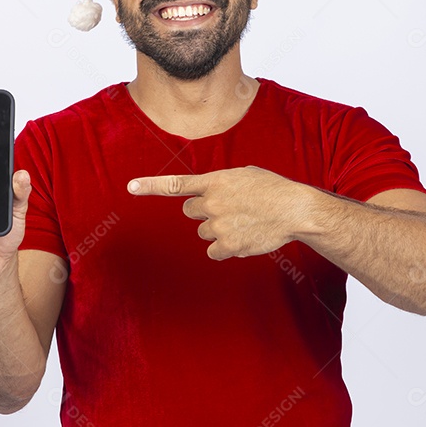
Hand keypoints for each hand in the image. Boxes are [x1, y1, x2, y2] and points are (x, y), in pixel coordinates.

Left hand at [128, 166, 305, 259]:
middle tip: (227, 210)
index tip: (130, 187)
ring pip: (204, 232)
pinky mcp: (228, 245)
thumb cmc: (273, 189)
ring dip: (218, 229)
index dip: (150, 186)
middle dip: (203, 212)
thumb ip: (221, 183)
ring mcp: (219, 225)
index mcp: (215, 181)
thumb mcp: (244, 175)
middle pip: (190, 212)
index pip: (176, 184)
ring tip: (244, 222)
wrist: (294, 209)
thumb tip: (211, 195)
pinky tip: (245, 238)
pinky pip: (214, 251)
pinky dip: (226, 248)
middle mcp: (212, 202)